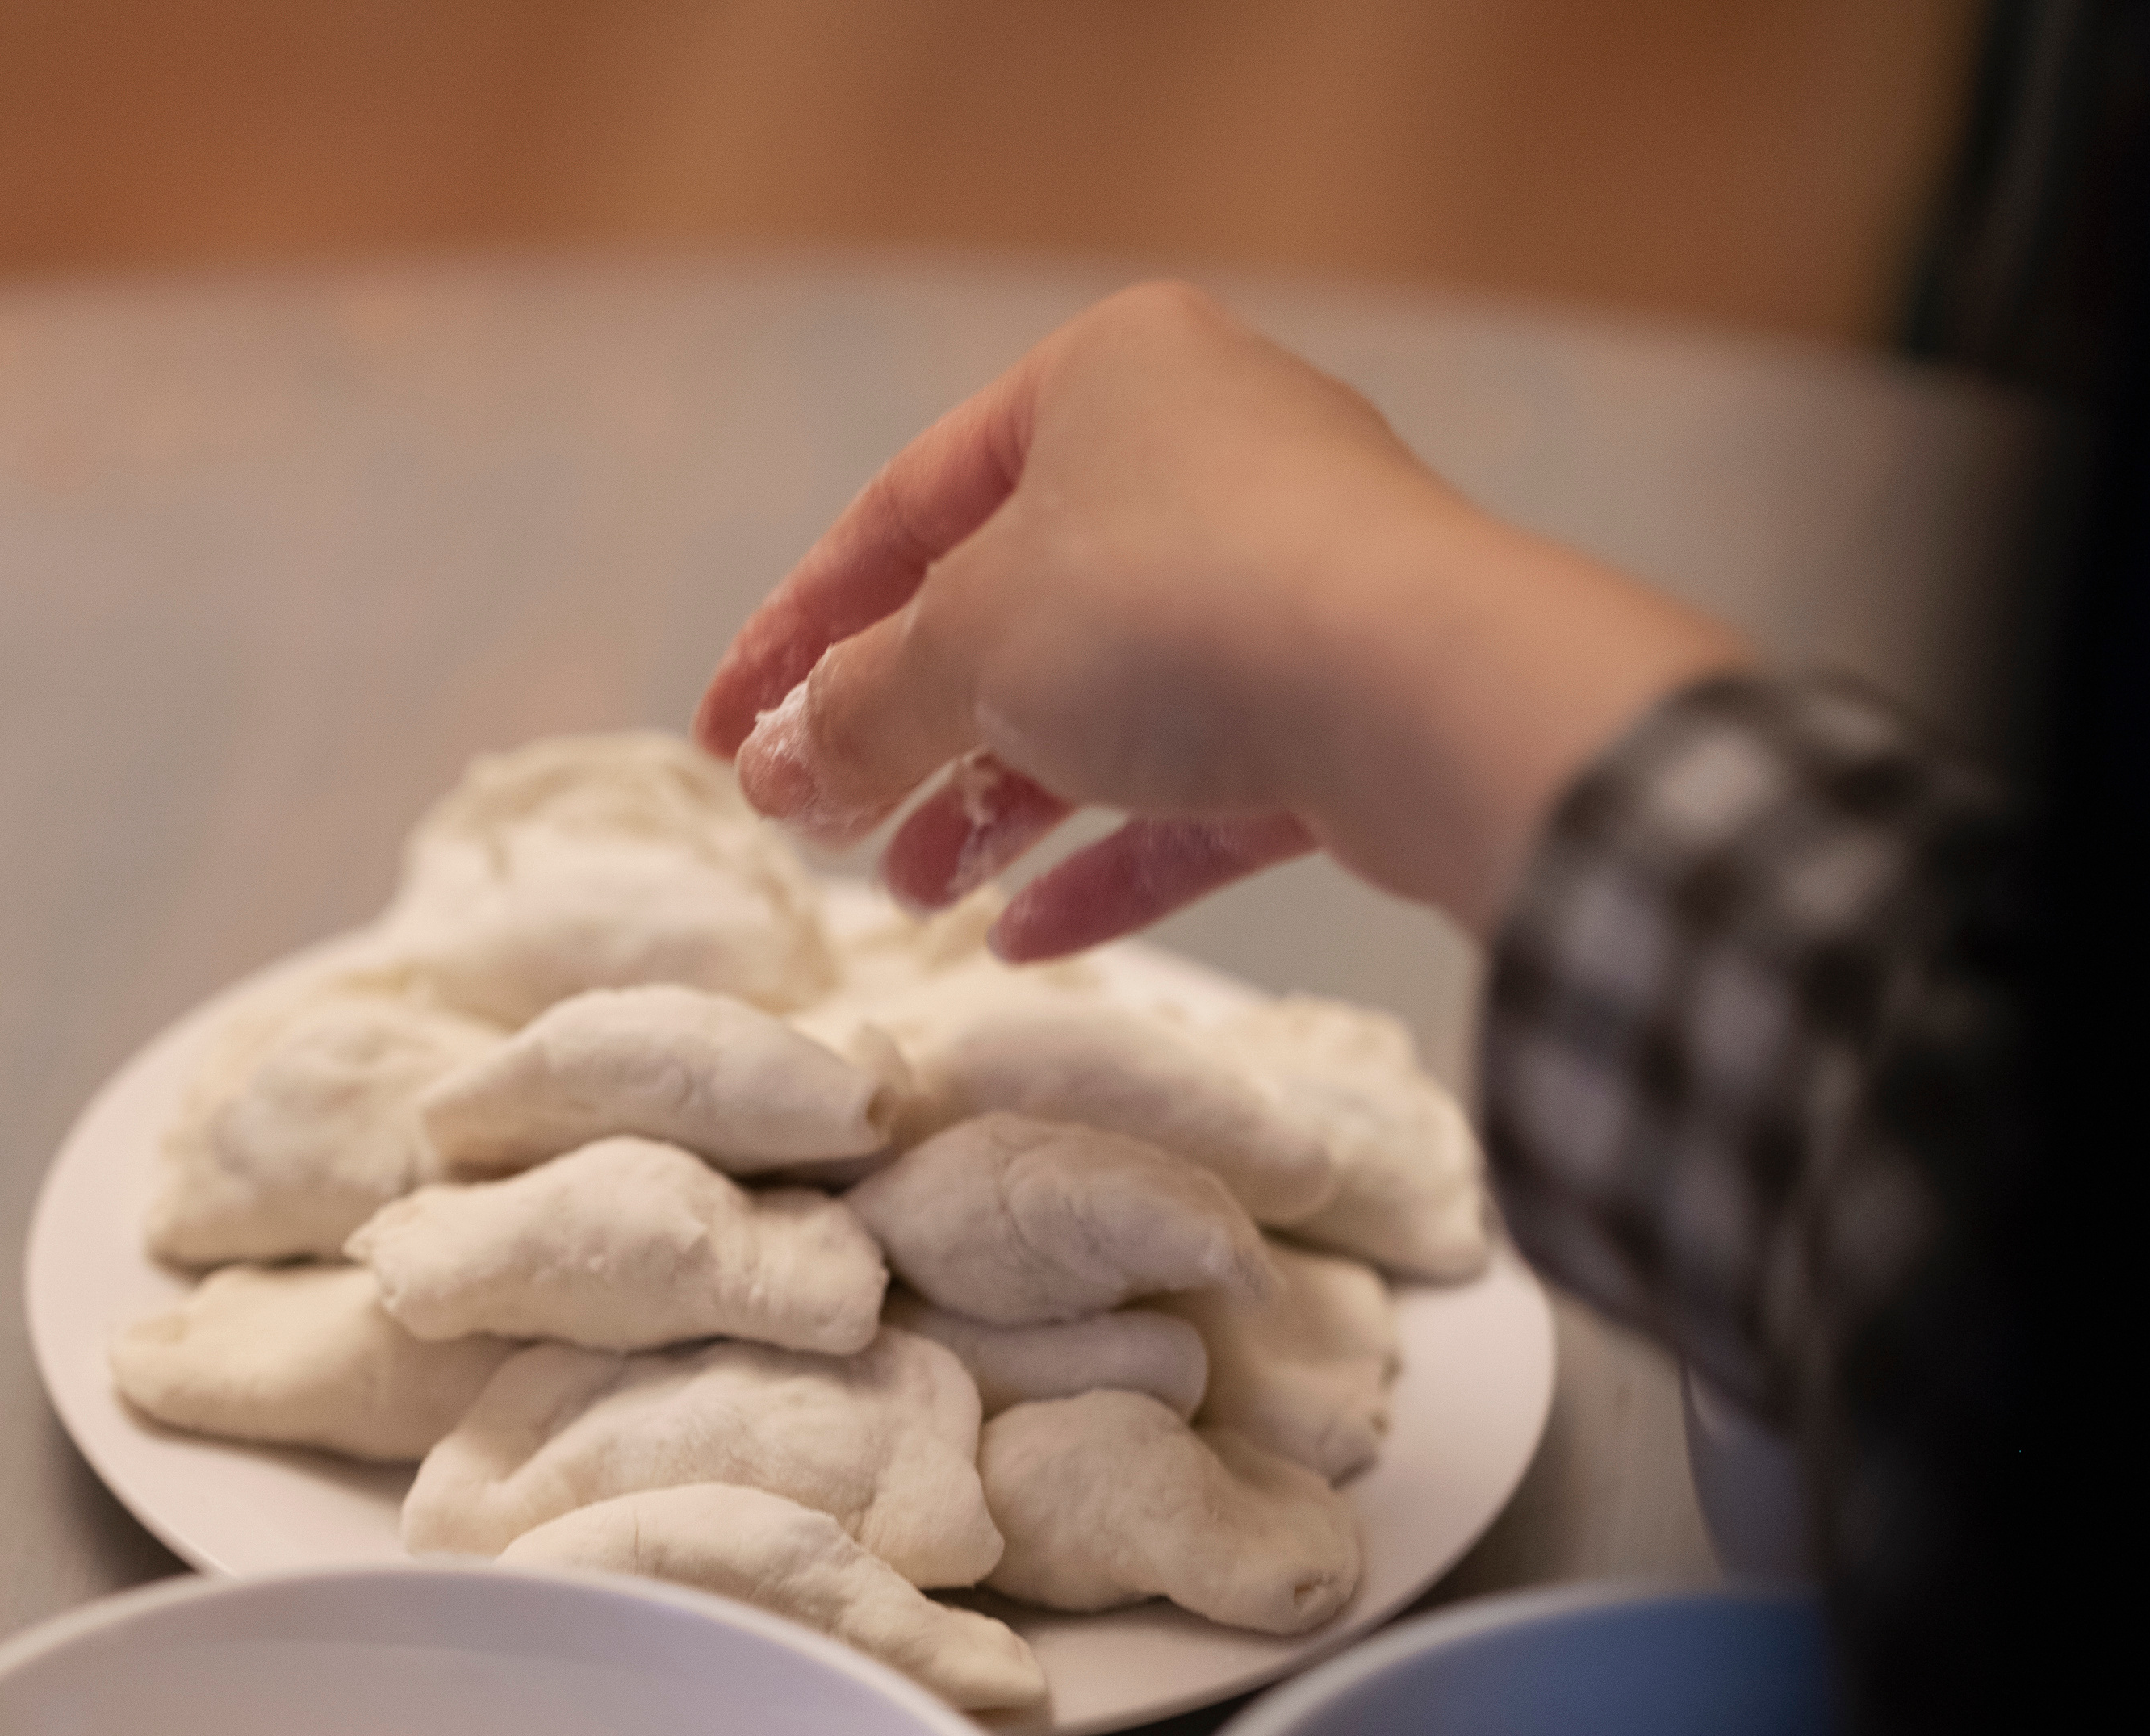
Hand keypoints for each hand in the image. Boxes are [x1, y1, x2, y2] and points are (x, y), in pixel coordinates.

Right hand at [695, 283, 1738, 947]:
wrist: (1425, 688)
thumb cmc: (1174, 611)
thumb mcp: (966, 648)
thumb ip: (856, 708)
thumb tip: (775, 767)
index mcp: (1102, 381)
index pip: (906, 508)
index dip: (796, 631)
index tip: (724, 736)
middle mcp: (1202, 457)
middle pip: (1006, 610)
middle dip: (904, 732)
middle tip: (820, 827)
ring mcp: (1285, 583)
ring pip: (1101, 705)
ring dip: (995, 805)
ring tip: (913, 895)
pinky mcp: (1343, 703)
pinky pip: (1195, 786)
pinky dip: (1108, 857)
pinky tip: (1024, 940)